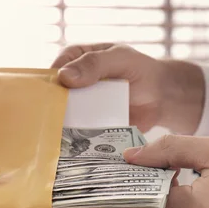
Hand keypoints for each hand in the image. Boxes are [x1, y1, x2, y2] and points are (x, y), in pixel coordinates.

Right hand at [51, 43, 205, 134]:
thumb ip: (94, 64)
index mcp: (76, 59)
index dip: (48, 83)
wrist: (161, 98)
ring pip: (62, 116)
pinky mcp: (89, 126)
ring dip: (59, 127)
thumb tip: (64, 76)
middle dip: (50, 108)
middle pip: (53, 96)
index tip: (47, 97)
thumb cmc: (140, 70)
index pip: (54, 70)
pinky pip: (76, 133)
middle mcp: (74, 83)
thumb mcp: (119, 58)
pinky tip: (69, 149)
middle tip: (48, 121)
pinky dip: (73, 140)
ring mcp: (81, 106)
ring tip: (55, 139)